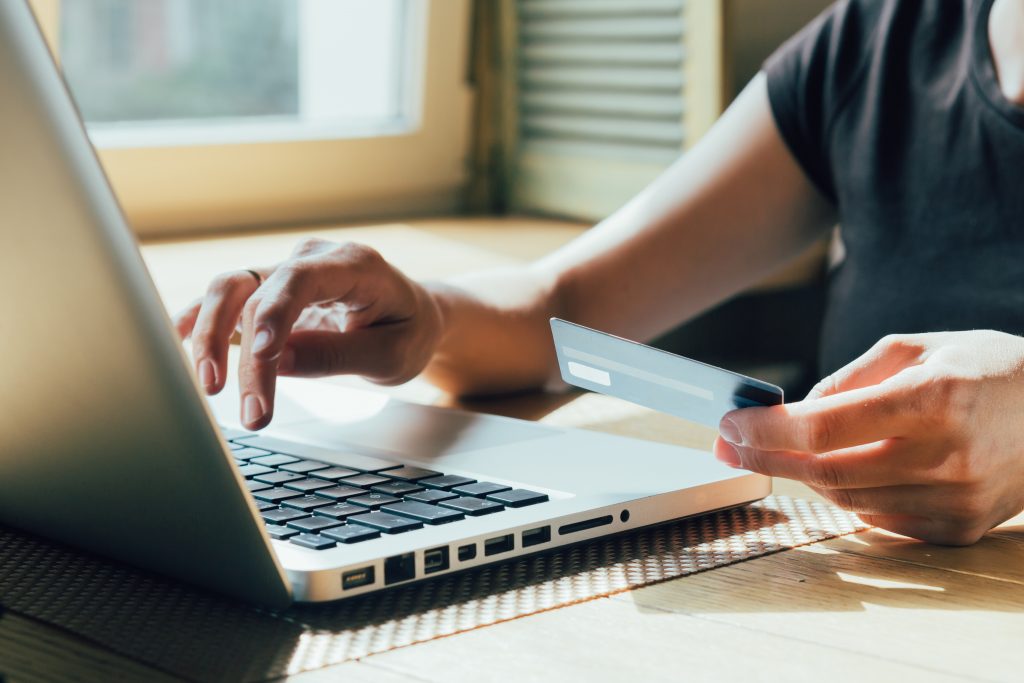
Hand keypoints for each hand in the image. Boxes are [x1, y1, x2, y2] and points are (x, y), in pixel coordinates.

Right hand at [174, 238, 443, 429]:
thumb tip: (279, 363)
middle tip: (248, 409)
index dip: (275, 315)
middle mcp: (312, 258)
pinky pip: (227, 298)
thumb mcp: (391, 354)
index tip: (263, 357)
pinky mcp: (269, 291)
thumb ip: (338, 355)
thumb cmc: (407, 331)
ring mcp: (286, 271)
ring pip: (230, 290)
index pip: (302, 280)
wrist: (412, 316)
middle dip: (243, 353)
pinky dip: (202, 318)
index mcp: (353, 265)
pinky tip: (177, 336)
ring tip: (210, 388)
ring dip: (211, 338)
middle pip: (257, 292)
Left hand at [714, 331, 1023, 544]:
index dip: (767, 428)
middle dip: (767, 457)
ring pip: (846, 498)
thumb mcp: (917, 348)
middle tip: (730, 444)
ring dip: (803, 474)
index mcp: (935, 398)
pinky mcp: (958, 528)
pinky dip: (847, 494)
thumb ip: (849, 379)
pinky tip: (835, 469)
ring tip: (777, 450)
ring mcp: (956, 500)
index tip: (730, 423)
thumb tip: (794, 410)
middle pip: (827, 470)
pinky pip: (878, 517)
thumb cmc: (986, 369)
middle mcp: (947, 455)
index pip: (825, 427)